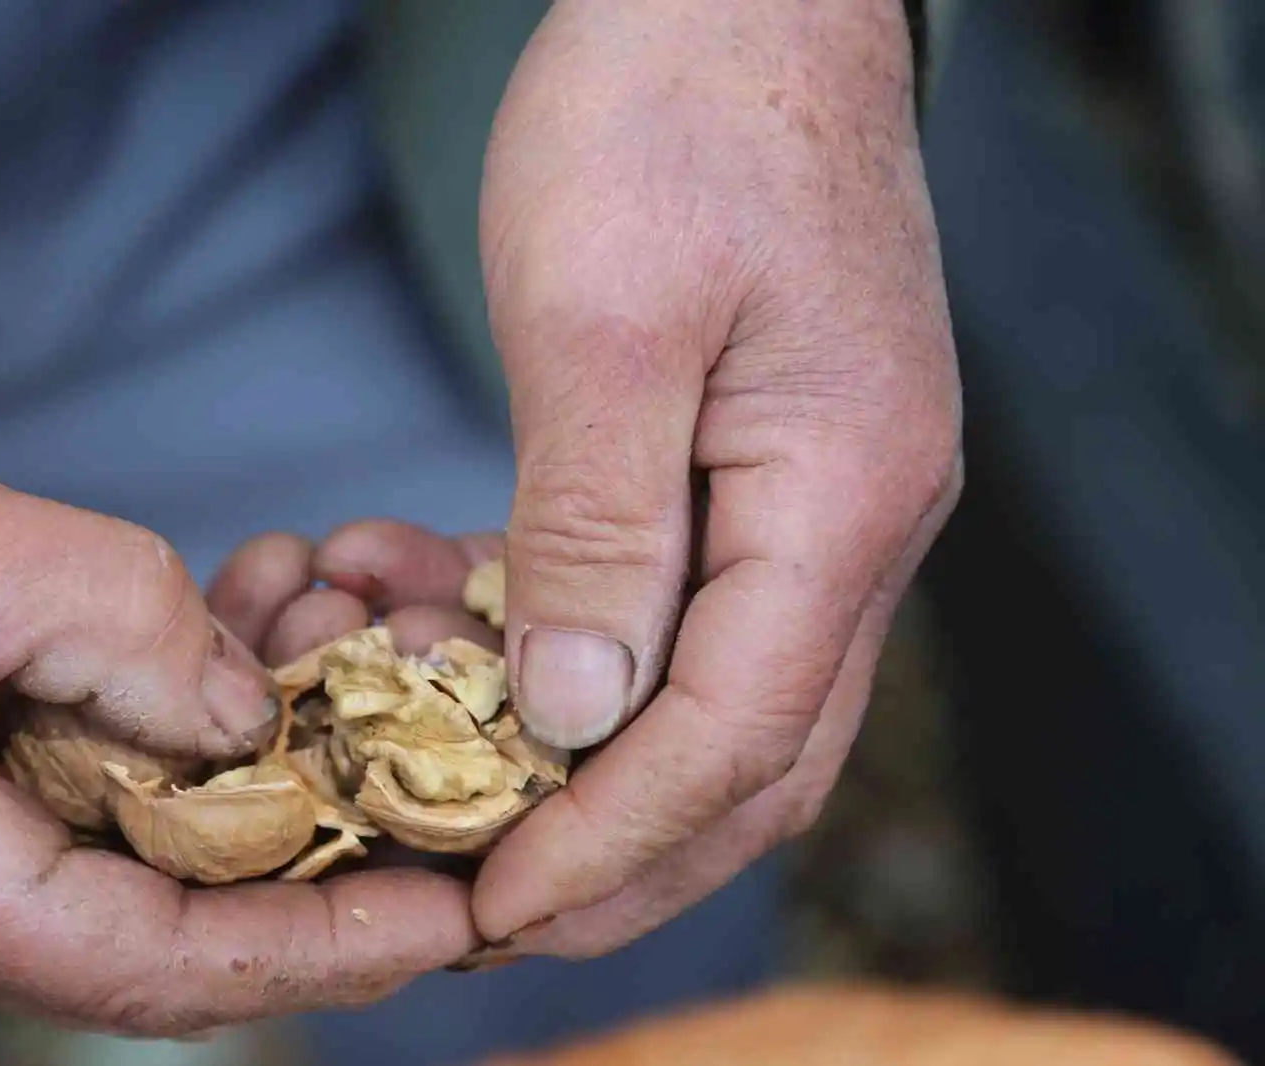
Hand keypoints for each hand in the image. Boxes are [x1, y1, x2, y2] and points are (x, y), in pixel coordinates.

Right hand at [0, 376, 474, 1034]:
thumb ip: (120, 629)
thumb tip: (252, 712)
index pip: (168, 967)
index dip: (322, 946)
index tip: (450, 917)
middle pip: (181, 922)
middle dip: (322, 854)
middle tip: (445, 795)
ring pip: (150, 839)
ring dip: (260, 759)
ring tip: (344, 651)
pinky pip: (98, 773)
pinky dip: (183, 711)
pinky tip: (246, 621)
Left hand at [471, 0, 962, 956]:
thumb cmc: (670, 114)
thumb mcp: (605, 322)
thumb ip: (600, 529)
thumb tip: (582, 717)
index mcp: (843, 499)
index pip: (731, 737)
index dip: (607, 844)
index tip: (488, 907)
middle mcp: (854, 524)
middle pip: (747, 756)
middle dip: (612, 852)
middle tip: (476, 904)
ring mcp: (814, 500)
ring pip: (710, 698)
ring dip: (580, 758)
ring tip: (430, 756)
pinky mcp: (755, 467)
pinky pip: (674, 606)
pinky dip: (568, 644)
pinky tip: (447, 606)